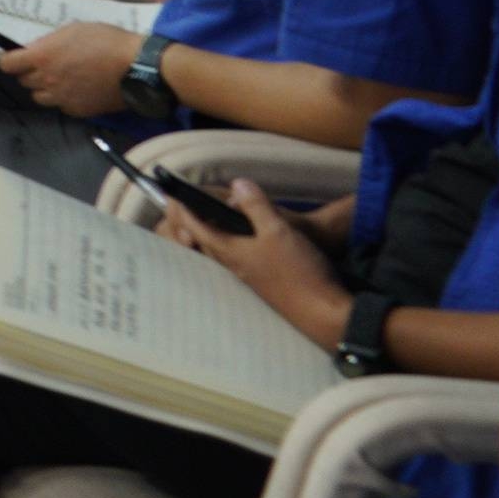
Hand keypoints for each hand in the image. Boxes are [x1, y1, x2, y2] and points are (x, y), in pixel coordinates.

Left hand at [0, 19, 143, 116]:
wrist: (138, 67)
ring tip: (64, 79)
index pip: (7, 65)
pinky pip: (62, 107)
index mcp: (41, 57)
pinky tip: (80, 90)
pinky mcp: (78, 111)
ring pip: (41, 97)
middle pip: (24, 82)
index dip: (11, 61)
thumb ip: (50, 42)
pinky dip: (66, 100)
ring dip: (46, 89)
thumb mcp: (74, 30)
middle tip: (49, 66)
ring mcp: (62, 98)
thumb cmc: (107, 41)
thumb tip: (36, 49)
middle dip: (31, 73)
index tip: (17, 59)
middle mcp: (46, 80)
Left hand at [165, 179, 351, 343]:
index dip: (183, 210)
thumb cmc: (298, 271)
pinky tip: (248, 239)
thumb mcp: (278, 230)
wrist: (324, 313)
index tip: (174, 195)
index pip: (194, 228)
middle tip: (190, 204)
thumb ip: (256, 207)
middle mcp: (233, 265)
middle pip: (205, 240)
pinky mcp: (263, 283)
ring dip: (217, 233)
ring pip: (223, 250)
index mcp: (229, 252)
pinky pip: (240, 259)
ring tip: (218, 217)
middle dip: (194, 222)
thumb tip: (237, 184)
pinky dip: (236, 244)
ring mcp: (248, 276)